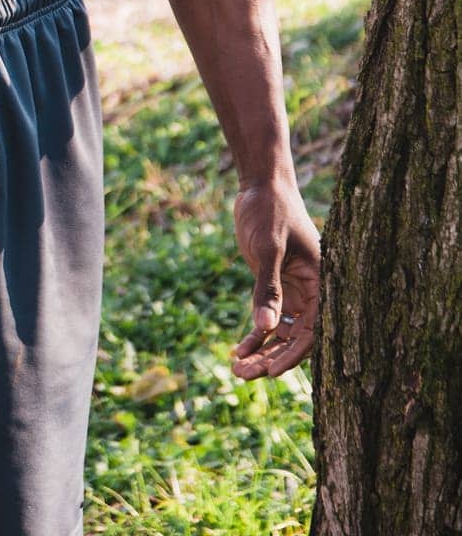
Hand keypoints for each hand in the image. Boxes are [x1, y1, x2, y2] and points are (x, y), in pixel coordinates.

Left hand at [230, 178, 319, 380]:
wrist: (261, 184)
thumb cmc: (271, 209)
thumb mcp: (268, 248)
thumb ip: (268, 288)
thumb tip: (267, 329)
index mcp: (322, 282)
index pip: (313, 331)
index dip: (293, 354)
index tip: (270, 370)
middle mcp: (310, 291)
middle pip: (295, 338)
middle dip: (272, 359)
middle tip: (244, 375)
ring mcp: (292, 289)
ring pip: (280, 333)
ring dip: (261, 352)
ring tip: (237, 370)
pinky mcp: (275, 285)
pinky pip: (268, 319)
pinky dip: (254, 336)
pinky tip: (238, 352)